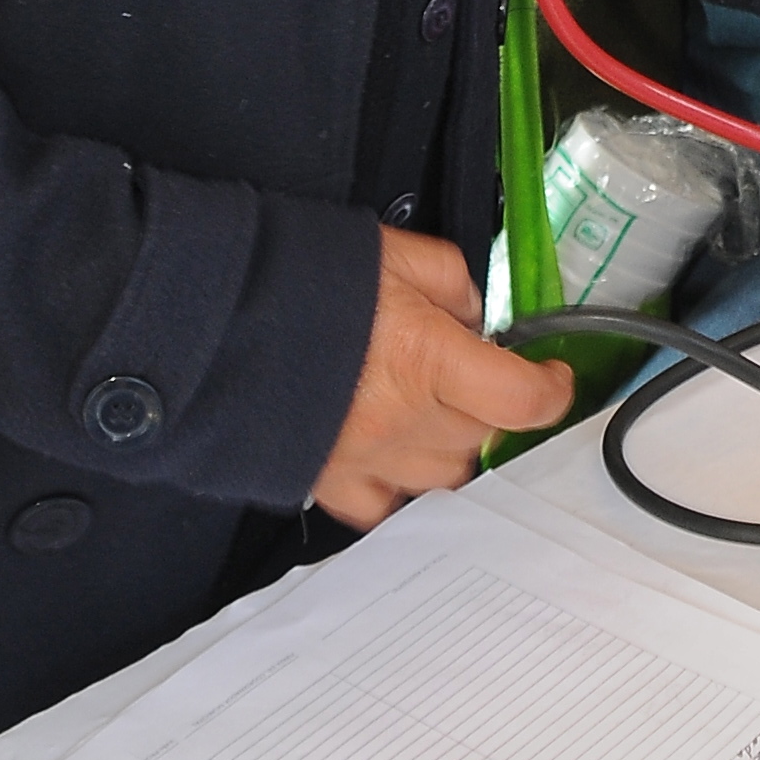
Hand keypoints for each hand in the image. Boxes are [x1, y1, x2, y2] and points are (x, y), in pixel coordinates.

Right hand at [309, 229, 572, 528]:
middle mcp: (402, 419)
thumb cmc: (296, 279)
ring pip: (442, 477)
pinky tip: (391, 456)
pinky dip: (396, 487)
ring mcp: (363, 458)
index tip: (552, 377)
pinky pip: (381, 508)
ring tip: (426, 411)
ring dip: (448, 447)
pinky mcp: (324, 480)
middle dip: (485, 406)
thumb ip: (449, 282)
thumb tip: (471, 314)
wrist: (207, 319)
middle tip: (463, 373)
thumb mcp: (391, 252)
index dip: (552, 390)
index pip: (523, 401)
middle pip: (482, 438)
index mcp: (427, 358)